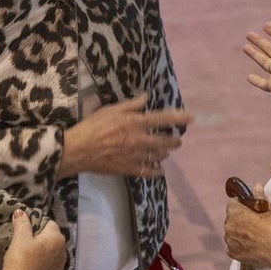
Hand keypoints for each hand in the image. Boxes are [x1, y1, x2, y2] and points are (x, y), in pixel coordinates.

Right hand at [2, 209, 66, 269]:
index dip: (37, 224)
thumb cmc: (20, 260)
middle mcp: (63, 252)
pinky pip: (50, 268)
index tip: (25, 230)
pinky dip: (43, 266)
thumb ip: (22, 223)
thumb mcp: (19, 239)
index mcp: (57, 239)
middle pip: (52, 239)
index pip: (49, 223)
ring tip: (28, 257)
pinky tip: (32, 269)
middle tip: (25, 243)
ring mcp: (60, 268)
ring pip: (52, 254)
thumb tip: (21, 212)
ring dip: (43, 253)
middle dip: (41, 238)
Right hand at [58, 93, 192, 178]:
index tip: (191, 118)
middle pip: (164, 141)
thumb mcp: (110, 110)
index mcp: (135, 122)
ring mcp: (136, 156)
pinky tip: (160, 170)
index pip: (162, 119)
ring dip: (165, 153)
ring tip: (167, 152)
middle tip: (178, 141)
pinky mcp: (129, 168)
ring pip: (158, 156)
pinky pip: (148, 172)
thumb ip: (131, 105)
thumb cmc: (93, 126)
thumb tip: (146, 97)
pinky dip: (156, 171)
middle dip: (174, 141)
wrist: (79, 150)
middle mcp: (139, 139)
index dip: (179, 118)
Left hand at [223, 183, 270, 266]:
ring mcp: (229, 240)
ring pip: (232, 233)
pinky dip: (239, 246)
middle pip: (232, 219)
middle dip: (240, 219)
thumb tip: (256, 186)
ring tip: (254, 236)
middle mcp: (228, 225)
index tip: (250, 208)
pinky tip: (251, 246)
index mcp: (234, 211)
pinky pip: (233, 247)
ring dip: (239, 233)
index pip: (233, 203)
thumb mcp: (268, 207)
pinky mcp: (233, 253)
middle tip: (254, 223)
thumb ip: (258, 195)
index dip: (242, 205)